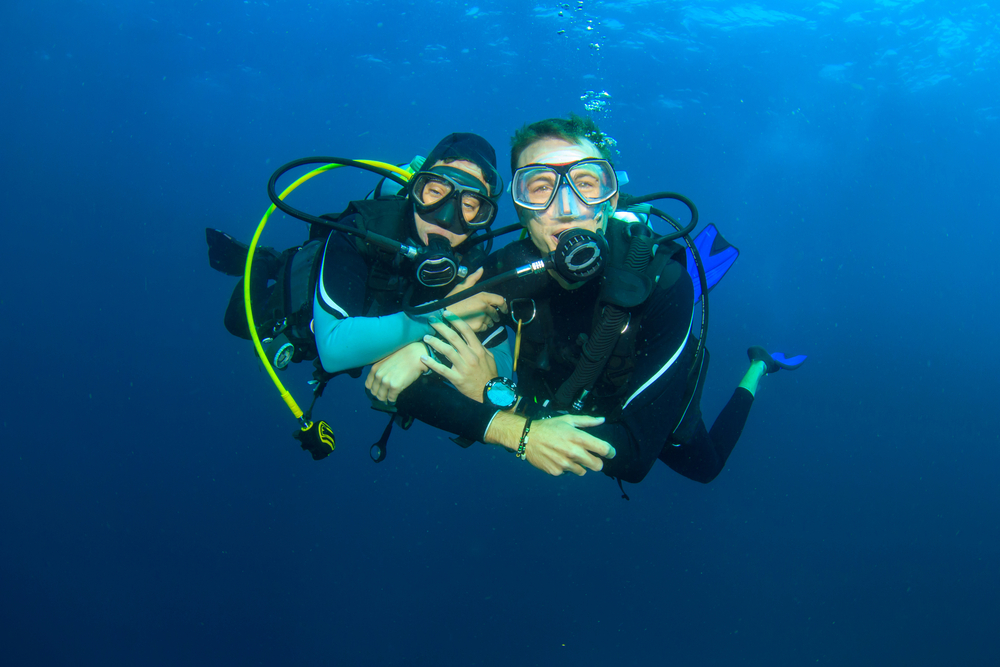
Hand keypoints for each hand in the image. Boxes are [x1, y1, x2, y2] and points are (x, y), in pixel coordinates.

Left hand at [365, 342, 427, 403]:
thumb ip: (381, 370)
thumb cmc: (403, 357)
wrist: (415, 356)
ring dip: (385, 400)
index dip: (373, 389)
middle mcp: (378, 375)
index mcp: (375, 369)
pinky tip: (393, 401)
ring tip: (388, 401)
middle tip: (384, 397)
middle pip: (374, 392)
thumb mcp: (386, 361)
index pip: (368, 385)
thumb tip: (380, 381)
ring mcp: (386, 382)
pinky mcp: (395, 387)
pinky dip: (392, 401)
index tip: (377, 392)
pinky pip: (391, 398)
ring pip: (381, 397)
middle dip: (379, 395)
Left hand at [420, 313, 497, 401]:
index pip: (466, 330)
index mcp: (478, 349)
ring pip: (446, 350)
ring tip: (426, 337)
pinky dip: (431, 363)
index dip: (455, 320)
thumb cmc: (489, 374)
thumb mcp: (489, 357)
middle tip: (431, 321)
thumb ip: (479, 347)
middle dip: (441, 327)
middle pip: (453, 337)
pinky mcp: (456, 378)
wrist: (489, 393)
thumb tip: (471, 338)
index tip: (446, 313)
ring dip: (434, 342)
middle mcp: (470, 356)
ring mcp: (463, 367)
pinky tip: (423, 357)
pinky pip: (441, 369)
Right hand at [444, 267, 506, 331]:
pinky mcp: (478, 327)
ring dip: (487, 321)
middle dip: (494, 316)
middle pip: (495, 313)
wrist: (442, 315)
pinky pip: (484, 328)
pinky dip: (481, 327)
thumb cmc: (451, 301)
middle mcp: (484, 307)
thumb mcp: (461, 287)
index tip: (504, 309)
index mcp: (482, 296)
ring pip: (490, 321)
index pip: (500, 300)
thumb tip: (481, 269)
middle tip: (492, 317)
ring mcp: (481, 317)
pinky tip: (473, 324)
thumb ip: (473, 278)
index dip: (504, 306)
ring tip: (478, 320)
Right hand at [485, 412, 615, 476]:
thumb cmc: (548, 427)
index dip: (610, 452)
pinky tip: (557, 458)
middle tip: (590, 457)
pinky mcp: (556, 472)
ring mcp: (564, 464)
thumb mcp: (568, 420)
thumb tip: (602, 420)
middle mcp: (573, 452)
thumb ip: (587, 421)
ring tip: (568, 456)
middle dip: (596, 462)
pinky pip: (567, 473)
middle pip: (597, 465)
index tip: (610, 453)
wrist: (526, 437)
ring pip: (583, 471)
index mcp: (578, 438)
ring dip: (579, 465)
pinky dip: (565, 468)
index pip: (603, 449)